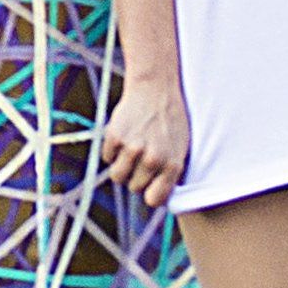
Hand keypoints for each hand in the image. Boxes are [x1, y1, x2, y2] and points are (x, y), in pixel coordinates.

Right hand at [101, 81, 190, 207]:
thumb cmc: (171, 118)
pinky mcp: (115, 137)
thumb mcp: (180, 147)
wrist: (156, 87)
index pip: (154, 199)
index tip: (149, 185)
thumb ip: (170, 172)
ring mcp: (133, 149)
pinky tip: (124, 135)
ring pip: (117, 176)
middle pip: (134, 188)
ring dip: (121, 166)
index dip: (150, 193)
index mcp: (172, 165)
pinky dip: (112, 150)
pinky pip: (107, 157)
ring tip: (131, 149)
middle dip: (136, 176)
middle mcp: (153, 160)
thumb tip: (156, 197)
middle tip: (142, 157)